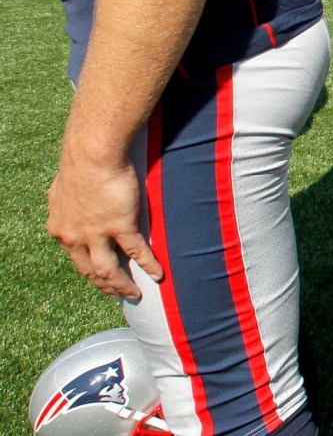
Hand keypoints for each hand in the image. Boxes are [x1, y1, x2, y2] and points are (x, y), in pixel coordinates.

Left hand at [47, 153, 162, 300]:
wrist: (92, 153)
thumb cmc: (81, 163)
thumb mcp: (64, 190)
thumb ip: (67, 205)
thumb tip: (68, 206)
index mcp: (61, 229)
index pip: (75, 258)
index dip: (88, 272)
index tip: (99, 279)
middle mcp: (75, 237)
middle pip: (89, 271)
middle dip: (105, 286)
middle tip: (117, 294)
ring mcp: (97, 233)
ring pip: (109, 269)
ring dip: (122, 285)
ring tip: (134, 293)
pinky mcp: (120, 225)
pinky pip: (136, 251)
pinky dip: (148, 265)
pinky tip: (157, 274)